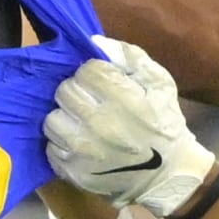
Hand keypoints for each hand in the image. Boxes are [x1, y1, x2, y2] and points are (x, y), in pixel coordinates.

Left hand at [44, 39, 214, 216]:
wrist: (167, 175)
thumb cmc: (164, 125)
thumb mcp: (161, 84)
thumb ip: (132, 57)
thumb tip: (97, 42)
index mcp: (123, 99)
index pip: (86, 70)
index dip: (93, 73)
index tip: (101, 82)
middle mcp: (100, 124)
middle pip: (64, 91)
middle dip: (77, 92)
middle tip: (90, 101)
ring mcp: (84, 151)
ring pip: (52, 119)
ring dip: (65, 118)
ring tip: (81, 123)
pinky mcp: (73, 172)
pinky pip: (51, 147)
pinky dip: (62, 144)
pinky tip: (79, 144)